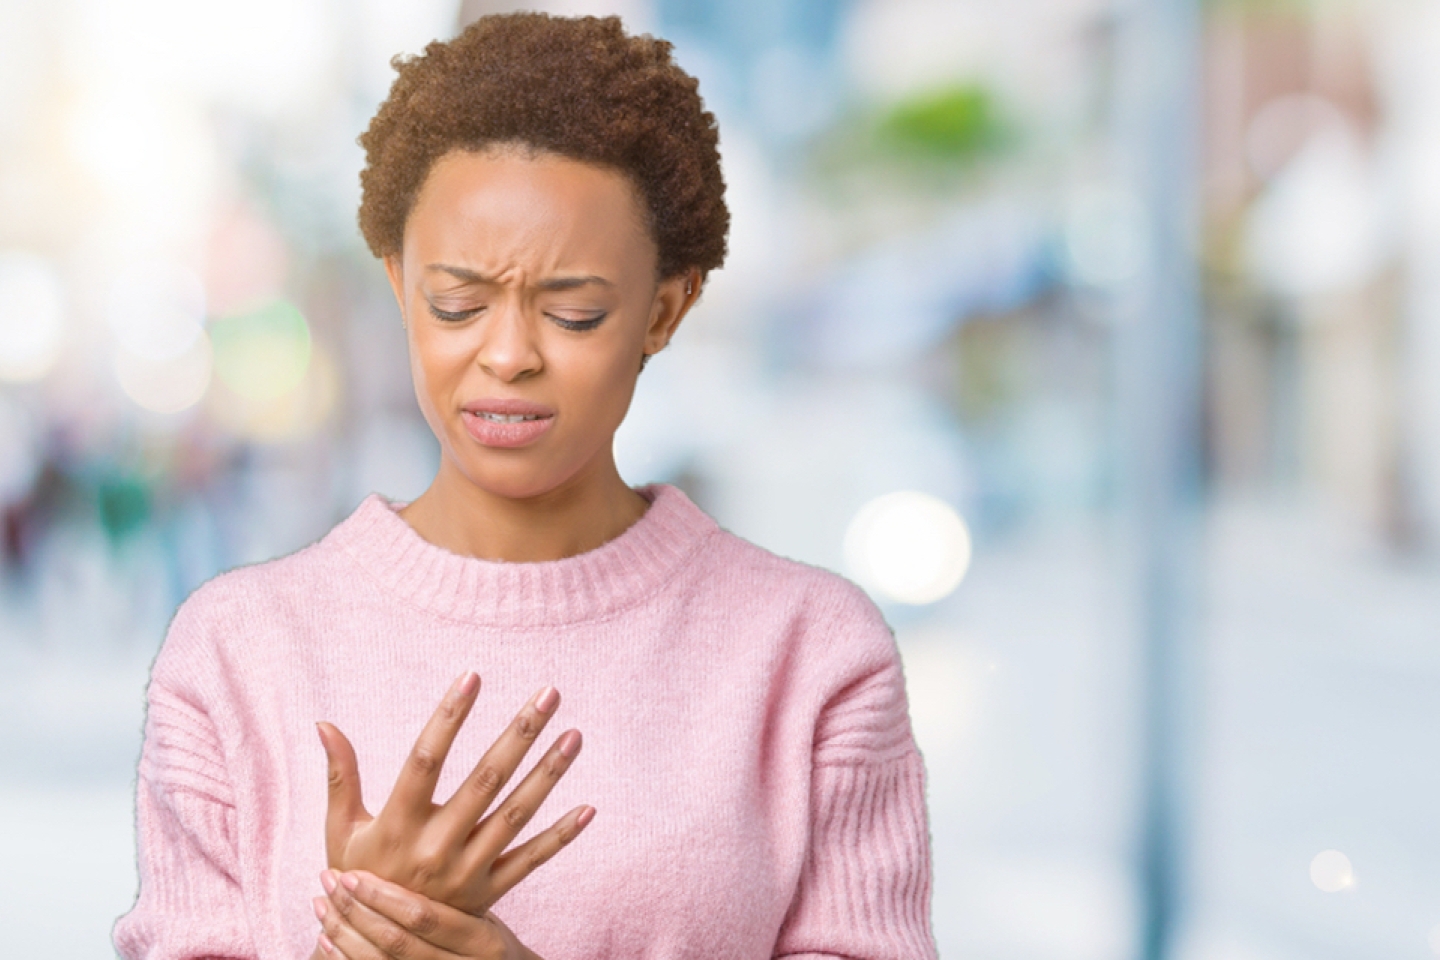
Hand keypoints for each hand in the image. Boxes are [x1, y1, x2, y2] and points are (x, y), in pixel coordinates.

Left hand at [312, 869, 538, 959]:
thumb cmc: (479, 927)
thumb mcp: (482, 901)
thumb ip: (464, 865)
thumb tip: (436, 805)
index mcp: (478, 938)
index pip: (423, 916)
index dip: (382, 897)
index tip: (348, 873)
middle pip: (396, 941)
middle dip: (355, 913)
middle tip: (330, 879)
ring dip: (343, 934)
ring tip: (320, 903)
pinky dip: (343, 957)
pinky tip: (324, 937)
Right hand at [317, 672, 594, 915]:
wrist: (378, 949)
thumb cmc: (358, 876)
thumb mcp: (341, 829)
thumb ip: (340, 775)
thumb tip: (324, 724)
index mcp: (397, 823)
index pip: (425, 759)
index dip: (448, 717)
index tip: (472, 676)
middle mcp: (435, 846)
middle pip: (484, 780)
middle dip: (519, 734)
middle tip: (549, 693)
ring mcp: (466, 870)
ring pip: (515, 815)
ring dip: (548, 774)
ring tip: (575, 735)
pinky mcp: (488, 893)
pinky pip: (530, 861)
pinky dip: (561, 836)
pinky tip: (589, 808)